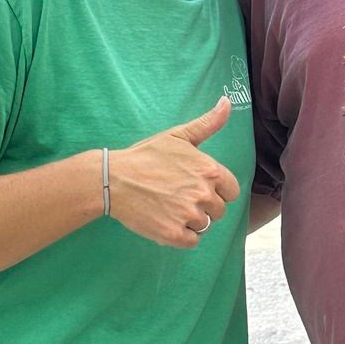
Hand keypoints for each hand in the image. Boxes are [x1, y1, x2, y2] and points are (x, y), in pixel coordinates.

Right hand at [101, 98, 239, 247]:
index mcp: (210, 171)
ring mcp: (189, 215)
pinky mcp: (174, 234)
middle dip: (203, 206)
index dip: (216, 191)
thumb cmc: (146, 156)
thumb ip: (208, 123)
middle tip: (178, 196)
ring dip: (190, 221)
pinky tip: (166, 220)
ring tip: (169, 207)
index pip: (231, 191)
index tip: (197, 187)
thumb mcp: (179, 136)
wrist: (113, 179)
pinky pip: (191, 241)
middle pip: (219, 211)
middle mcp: (204, 194)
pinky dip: (181, 236)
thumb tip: (227, 101)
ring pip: (204, 226)